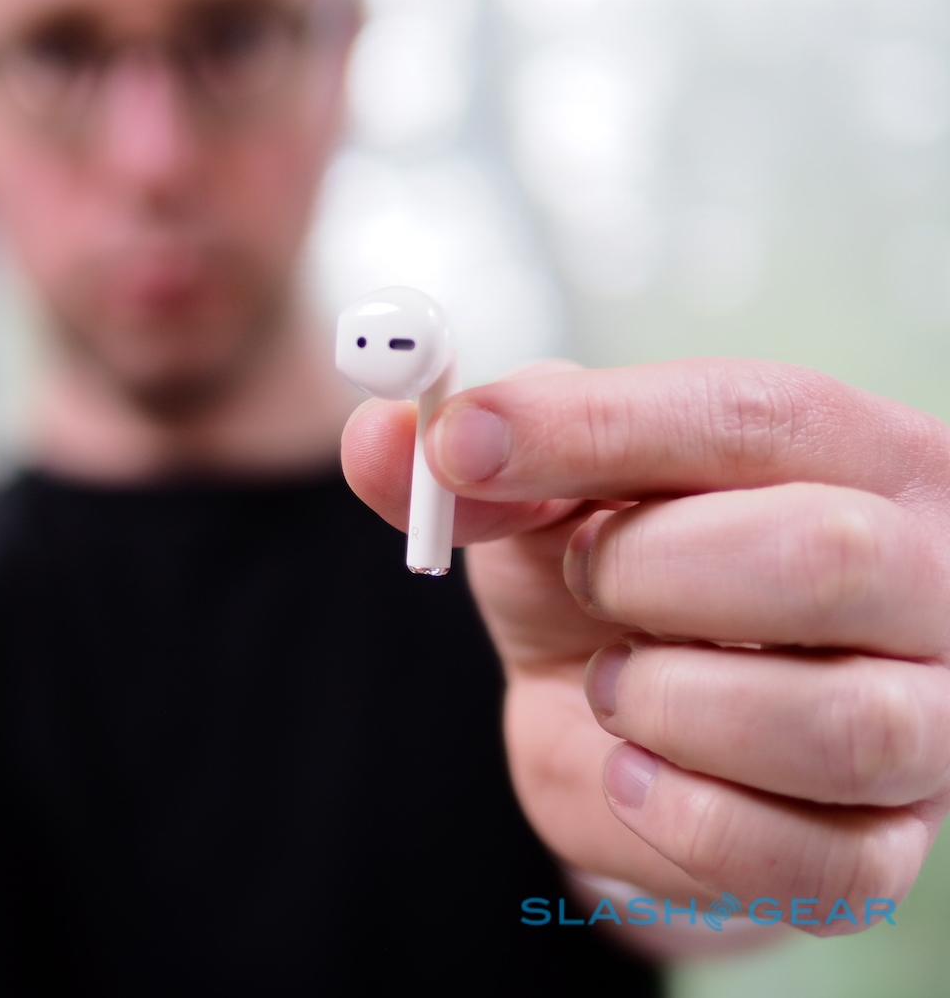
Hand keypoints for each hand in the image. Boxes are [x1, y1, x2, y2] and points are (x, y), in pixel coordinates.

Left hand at [343, 358, 949, 933]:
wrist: (618, 714)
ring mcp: (927, 722)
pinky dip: (684, 817)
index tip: (458, 447)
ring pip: (838, 723)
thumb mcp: (540, 496)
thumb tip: (379, 441)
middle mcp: (930, 579)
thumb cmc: (608, 571)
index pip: (754, 415)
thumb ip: (473, 463)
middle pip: (824, 560)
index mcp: (857, 453)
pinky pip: (811, 860)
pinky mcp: (883, 848)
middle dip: (646, 574)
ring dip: (668, 704)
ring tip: (616, 683)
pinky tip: (634, 771)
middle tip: (588, 583)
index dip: (590, 428)